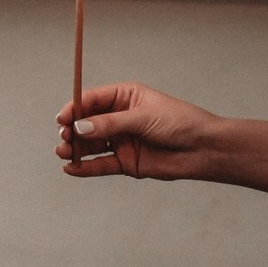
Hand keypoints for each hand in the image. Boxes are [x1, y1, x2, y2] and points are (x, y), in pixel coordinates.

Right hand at [58, 81, 219, 177]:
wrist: (204, 149)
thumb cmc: (180, 123)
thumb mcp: (143, 117)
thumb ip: (111, 124)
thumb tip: (80, 127)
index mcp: (124, 98)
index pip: (92, 100)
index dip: (74, 108)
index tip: (62, 118)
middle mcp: (119, 119)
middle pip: (87, 123)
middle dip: (72, 130)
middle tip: (65, 137)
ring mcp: (121, 141)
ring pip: (90, 144)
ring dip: (75, 148)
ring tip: (64, 152)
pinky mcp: (126, 163)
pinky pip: (100, 165)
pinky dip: (85, 168)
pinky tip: (71, 169)